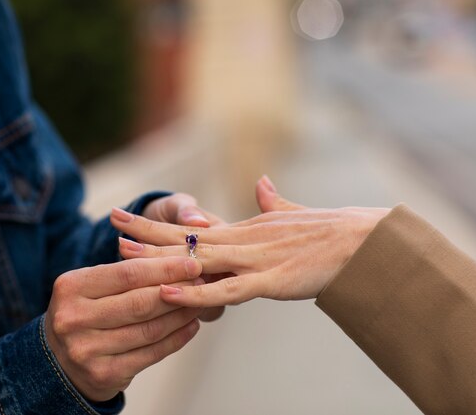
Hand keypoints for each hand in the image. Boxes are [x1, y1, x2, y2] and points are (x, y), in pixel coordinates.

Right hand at [44, 257, 202, 401]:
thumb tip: (176, 258)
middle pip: (139, 302)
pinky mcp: (104, 374)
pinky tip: (190, 326)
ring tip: (200, 301)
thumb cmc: (84, 313)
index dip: (164, 267)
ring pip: (149, 329)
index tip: (192, 261)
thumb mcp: (91, 286)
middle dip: (178, 290)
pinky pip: (151, 353)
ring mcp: (87, 350)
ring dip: (181, 314)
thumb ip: (125, 272)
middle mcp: (74, 319)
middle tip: (203, 280)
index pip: (127, 273)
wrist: (58, 361)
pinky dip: (176, 339)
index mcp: (71, 287)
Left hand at [112, 176, 389, 306]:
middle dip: (146, 231)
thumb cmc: (330, 232)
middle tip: (112, 220)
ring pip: (196, 260)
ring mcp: (252, 260)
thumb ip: (273, 202)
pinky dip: (195, 292)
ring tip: (124, 251)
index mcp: (244, 229)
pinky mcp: (268, 281)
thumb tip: (263, 183)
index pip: (191, 226)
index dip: (158, 223)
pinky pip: (225, 290)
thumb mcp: (293, 216)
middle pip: (184, 237)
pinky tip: (169, 292)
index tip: (129, 217)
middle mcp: (241, 240)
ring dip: (159, 257)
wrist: (362, 242)